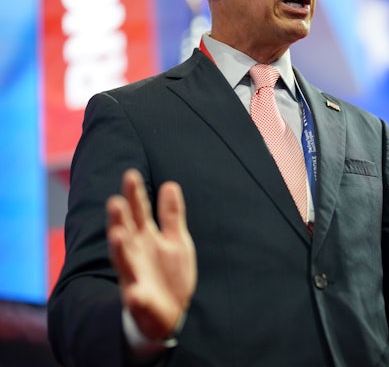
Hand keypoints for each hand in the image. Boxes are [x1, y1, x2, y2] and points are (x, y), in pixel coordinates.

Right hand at [106, 169, 197, 340]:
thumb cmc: (169, 273)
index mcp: (145, 237)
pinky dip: (135, 296)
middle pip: (125, 233)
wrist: (171, 313)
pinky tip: (134, 293)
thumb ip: (171, 215)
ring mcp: (135, 276)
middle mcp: (135, 254)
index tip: (130, 174)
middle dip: (119, 219)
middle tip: (115, 202)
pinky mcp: (140, 301)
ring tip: (117, 235)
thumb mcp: (175, 240)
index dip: (134, 194)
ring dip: (120, 249)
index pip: (138, 212)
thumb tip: (170, 184)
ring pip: (123, 262)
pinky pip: (136, 299)